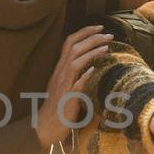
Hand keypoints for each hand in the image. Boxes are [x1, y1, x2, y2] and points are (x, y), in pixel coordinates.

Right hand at [36, 25, 112, 145]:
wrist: (45, 125)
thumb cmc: (57, 107)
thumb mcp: (64, 86)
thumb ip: (74, 75)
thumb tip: (89, 67)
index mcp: (59, 69)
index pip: (69, 43)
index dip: (84, 32)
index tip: (99, 27)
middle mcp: (59, 73)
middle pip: (73, 47)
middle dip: (91, 38)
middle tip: (108, 34)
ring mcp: (62, 85)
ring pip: (74, 61)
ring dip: (91, 52)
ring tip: (106, 47)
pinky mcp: (67, 98)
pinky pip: (75, 84)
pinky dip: (84, 75)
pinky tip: (93, 69)